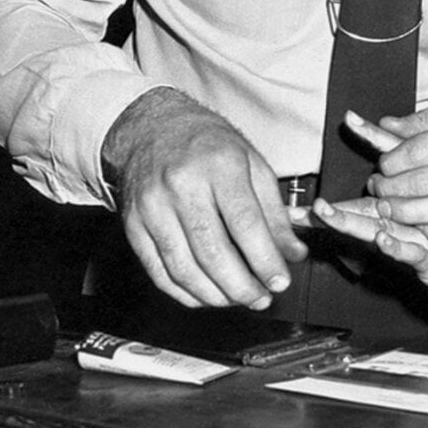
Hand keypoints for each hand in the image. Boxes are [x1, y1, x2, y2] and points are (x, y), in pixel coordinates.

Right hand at [102, 87, 307, 309]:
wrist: (152, 127)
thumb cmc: (208, 144)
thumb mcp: (252, 163)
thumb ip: (274, 211)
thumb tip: (294, 253)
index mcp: (219, 164)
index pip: (244, 223)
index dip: (264, 259)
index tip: (281, 281)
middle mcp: (182, 185)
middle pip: (212, 251)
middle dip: (241, 286)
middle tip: (262, 299)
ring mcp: (152, 207)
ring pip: (184, 268)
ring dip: (215, 295)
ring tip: (239, 300)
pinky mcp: (133, 225)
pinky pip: (158, 271)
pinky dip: (184, 292)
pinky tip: (206, 296)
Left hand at [348, 100, 427, 247]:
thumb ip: (422, 121)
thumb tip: (382, 124)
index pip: (417, 150)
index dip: (391, 162)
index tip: (382, 168)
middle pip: (424, 182)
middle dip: (392, 190)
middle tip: (378, 193)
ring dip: (406, 214)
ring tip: (389, 211)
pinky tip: (422, 228)